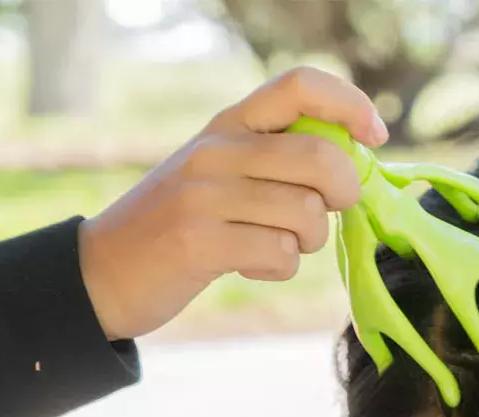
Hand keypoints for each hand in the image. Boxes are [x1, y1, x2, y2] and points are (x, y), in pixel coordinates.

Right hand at [78, 66, 388, 339]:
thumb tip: (354, 167)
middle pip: (320, 157)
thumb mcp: (221, 173)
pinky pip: (279, 254)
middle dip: (341, 193)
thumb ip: (277, 161)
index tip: (375, 135)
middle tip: (323, 212)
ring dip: (305, 242)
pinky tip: (247, 264)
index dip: (350, 104)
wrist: (102, 269)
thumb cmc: (181, 223)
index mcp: (228, 123)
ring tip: (271, 244)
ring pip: (306, 213)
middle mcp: (217, 149)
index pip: (300, 85)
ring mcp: (204, 195)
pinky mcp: (198, 241)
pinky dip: (277, 268)